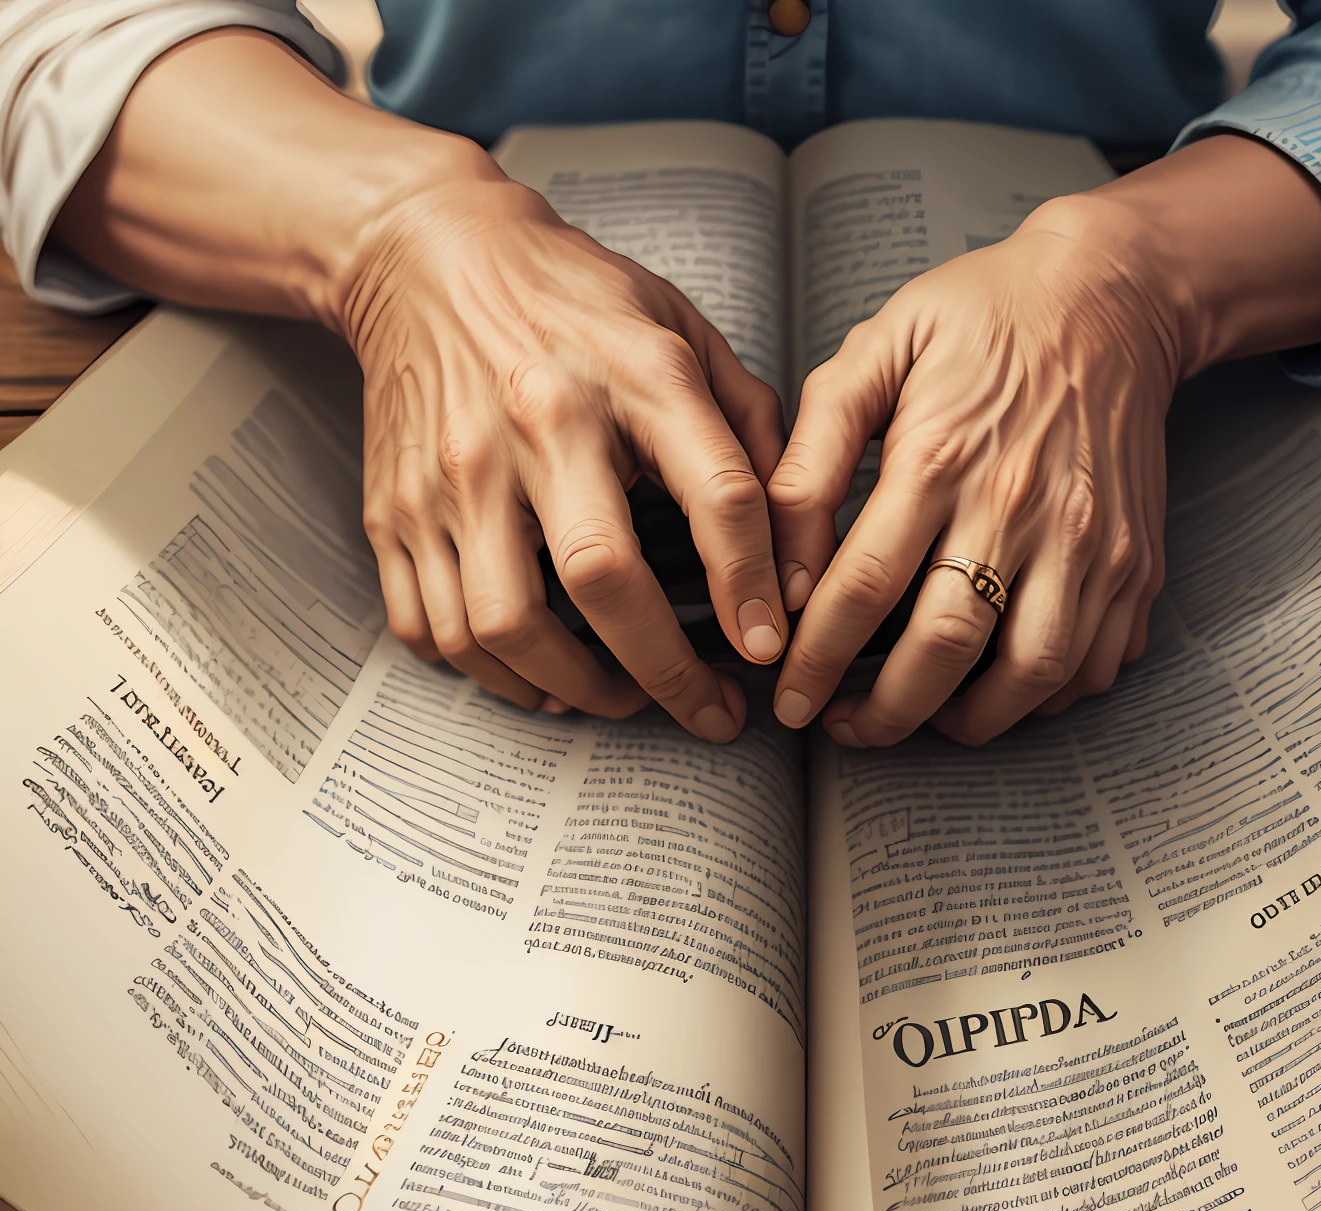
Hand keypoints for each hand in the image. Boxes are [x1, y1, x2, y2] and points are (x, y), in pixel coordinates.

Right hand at [346, 172, 787, 738]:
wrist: (425, 254)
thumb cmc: (572, 302)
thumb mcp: (682, 331)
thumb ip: (750, 428)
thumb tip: (793, 546)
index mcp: (628, 375)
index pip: (714, 494)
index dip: (750, 583)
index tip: (765, 645)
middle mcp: (534, 426)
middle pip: (599, 579)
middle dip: (664, 670)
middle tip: (706, 711)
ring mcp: (451, 473)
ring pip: (501, 627)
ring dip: (572, 690)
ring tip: (619, 698)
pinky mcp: (394, 507)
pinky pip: (430, 628)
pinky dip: (487, 674)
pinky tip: (536, 675)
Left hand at [767, 135, 1320, 746]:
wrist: (1112, 294)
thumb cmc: (978, 320)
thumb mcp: (873, 352)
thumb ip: (812, 456)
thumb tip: (784, 569)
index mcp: (940, 457)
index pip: (862, 588)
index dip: (815, 659)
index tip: (790, 697)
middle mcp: (1020, 508)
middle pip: (945, 646)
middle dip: (884, 711)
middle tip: (845, 729)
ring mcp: (1090, 541)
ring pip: (1031, 673)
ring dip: (969, 721)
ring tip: (923, 719)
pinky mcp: (1136, 560)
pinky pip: (1094, 663)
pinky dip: (1046, 699)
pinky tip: (999, 690)